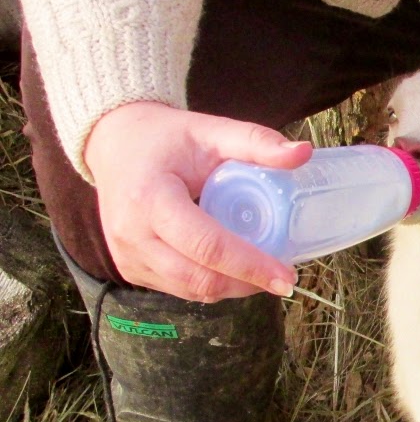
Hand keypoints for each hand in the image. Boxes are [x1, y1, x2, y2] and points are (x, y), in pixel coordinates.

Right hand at [84, 101, 312, 301]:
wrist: (113, 145)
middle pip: (200, 278)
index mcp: (150, 199)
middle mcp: (132, 234)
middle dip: (247, 284)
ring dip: (232, 288)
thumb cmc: (165, 138)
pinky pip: (178, 288)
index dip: (251, 266)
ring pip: (190, 290)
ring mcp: (126, 256)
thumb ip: (256, 142)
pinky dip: (210, 285)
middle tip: (283, 278)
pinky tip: (232, 271)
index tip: (287, 276)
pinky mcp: (128, 268)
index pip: (207, 246)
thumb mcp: (210, 131)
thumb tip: (303, 152)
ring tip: (262, 273)